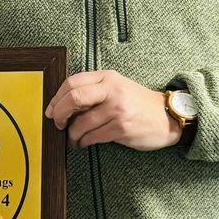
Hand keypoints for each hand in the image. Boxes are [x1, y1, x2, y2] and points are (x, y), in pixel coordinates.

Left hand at [45, 70, 181, 149]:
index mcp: (108, 78)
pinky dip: (85, 141)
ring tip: (74, 137)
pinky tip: (86, 141)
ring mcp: (118, 109)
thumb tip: (62, 105)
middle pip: (74, 98)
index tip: (51, 109)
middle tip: (57, 123)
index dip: (57, 97)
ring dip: (73, 133)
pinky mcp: (122, 127)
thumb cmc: (137, 103)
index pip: (73, 82)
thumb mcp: (117, 87)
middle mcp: (112, 90)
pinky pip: (93, 136)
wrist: (167, 117)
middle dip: (59, 114)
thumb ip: (94, 91)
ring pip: (82, 122)